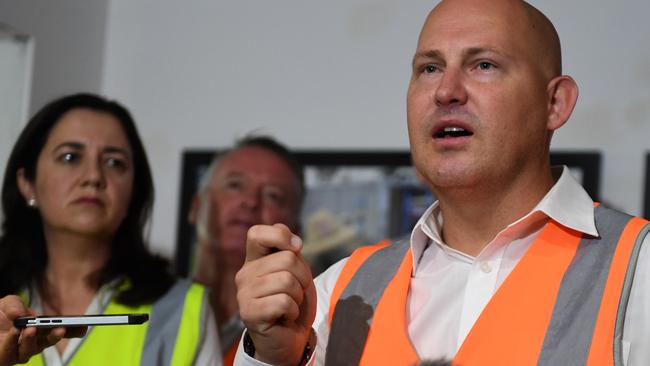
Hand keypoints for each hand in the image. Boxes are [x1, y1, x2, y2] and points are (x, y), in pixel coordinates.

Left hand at [0, 295, 86, 364]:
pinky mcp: (6, 358)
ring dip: (31, 340)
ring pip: (31, 350)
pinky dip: (13, 341)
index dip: (72, 329)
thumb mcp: (8, 303)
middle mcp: (32, 342)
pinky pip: (12, 353)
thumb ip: (16, 304)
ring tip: (31, 328)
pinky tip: (14, 331)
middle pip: (48, 342)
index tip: (84, 326)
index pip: (58, 330)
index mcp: (38, 328)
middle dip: (56, 337)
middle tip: (61, 330)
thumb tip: (20, 315)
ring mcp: (19, 352)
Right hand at [236, 224, 315, 365]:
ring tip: (289, 305)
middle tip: (296, 292)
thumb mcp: (297, 271)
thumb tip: (294, 244)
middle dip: (302, 277)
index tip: (296, 248)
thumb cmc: (293, 301)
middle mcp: (245, 274)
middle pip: (287, 259)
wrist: (290, 337)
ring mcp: (244, 293)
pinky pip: (283, 302)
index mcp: (254, 260)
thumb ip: (291, 252)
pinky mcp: (249, 313)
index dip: (280, 235)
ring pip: (287, 281)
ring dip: (298, 296)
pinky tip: (285, 316)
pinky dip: (293, 310)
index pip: (257, 233)